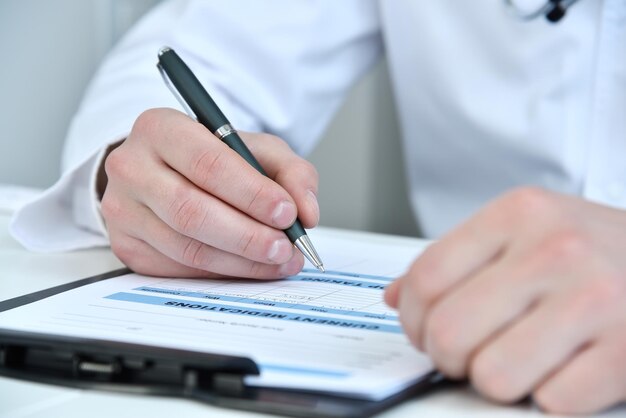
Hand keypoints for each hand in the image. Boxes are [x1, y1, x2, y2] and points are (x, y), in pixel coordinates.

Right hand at [100, 108, 318, 277]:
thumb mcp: (256, 148)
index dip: (252, 193)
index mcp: (160, 128)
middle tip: (285, 247)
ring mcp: (122, 211)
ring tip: (278, 261)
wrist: (163, 171)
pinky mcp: (126, 245)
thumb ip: (291, 172)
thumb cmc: (212, 157)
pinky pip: (178, 269)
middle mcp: (132, 167)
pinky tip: (249, 267)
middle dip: (248, 236)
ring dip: (240, 261)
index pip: (207, 164)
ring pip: (186, 247)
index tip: (287, 214)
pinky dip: (221, 273)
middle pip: (192, 211)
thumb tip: (307, 213)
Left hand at [385, 187, 625, 413]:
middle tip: (468, 355)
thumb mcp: (526, 231)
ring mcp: (595, 298)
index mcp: (518, 214)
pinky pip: (552, 402)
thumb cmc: (594, 250)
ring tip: (521, 360)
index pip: (426, 278)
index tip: (424, 332)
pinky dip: (551, 396)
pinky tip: (568, 368)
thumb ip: (457, 261)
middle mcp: (555, 249)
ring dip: (498, 380)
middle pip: (450, 331)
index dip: (413, 319)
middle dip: (448, 357)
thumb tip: (395, 298)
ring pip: (493, 375)